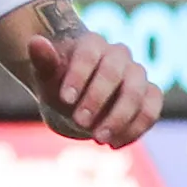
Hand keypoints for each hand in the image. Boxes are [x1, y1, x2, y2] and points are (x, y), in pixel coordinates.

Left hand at [26, 27, 162, 148]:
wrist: (74, 102)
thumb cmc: (58, 84)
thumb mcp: (45, 76)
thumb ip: (43, 60)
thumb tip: (35, 41)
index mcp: (92, 44)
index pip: (89, 54)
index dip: (78, 76)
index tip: (65, 99)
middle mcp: (119, 55)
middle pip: (115, 73)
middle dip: (97, 99)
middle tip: (80, 122)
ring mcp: (137, 75)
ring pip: (137, 93)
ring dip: (120, 118)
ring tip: (99, 139)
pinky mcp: (150, 96)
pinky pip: (151, 111)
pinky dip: (135, 130)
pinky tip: (114, 145)